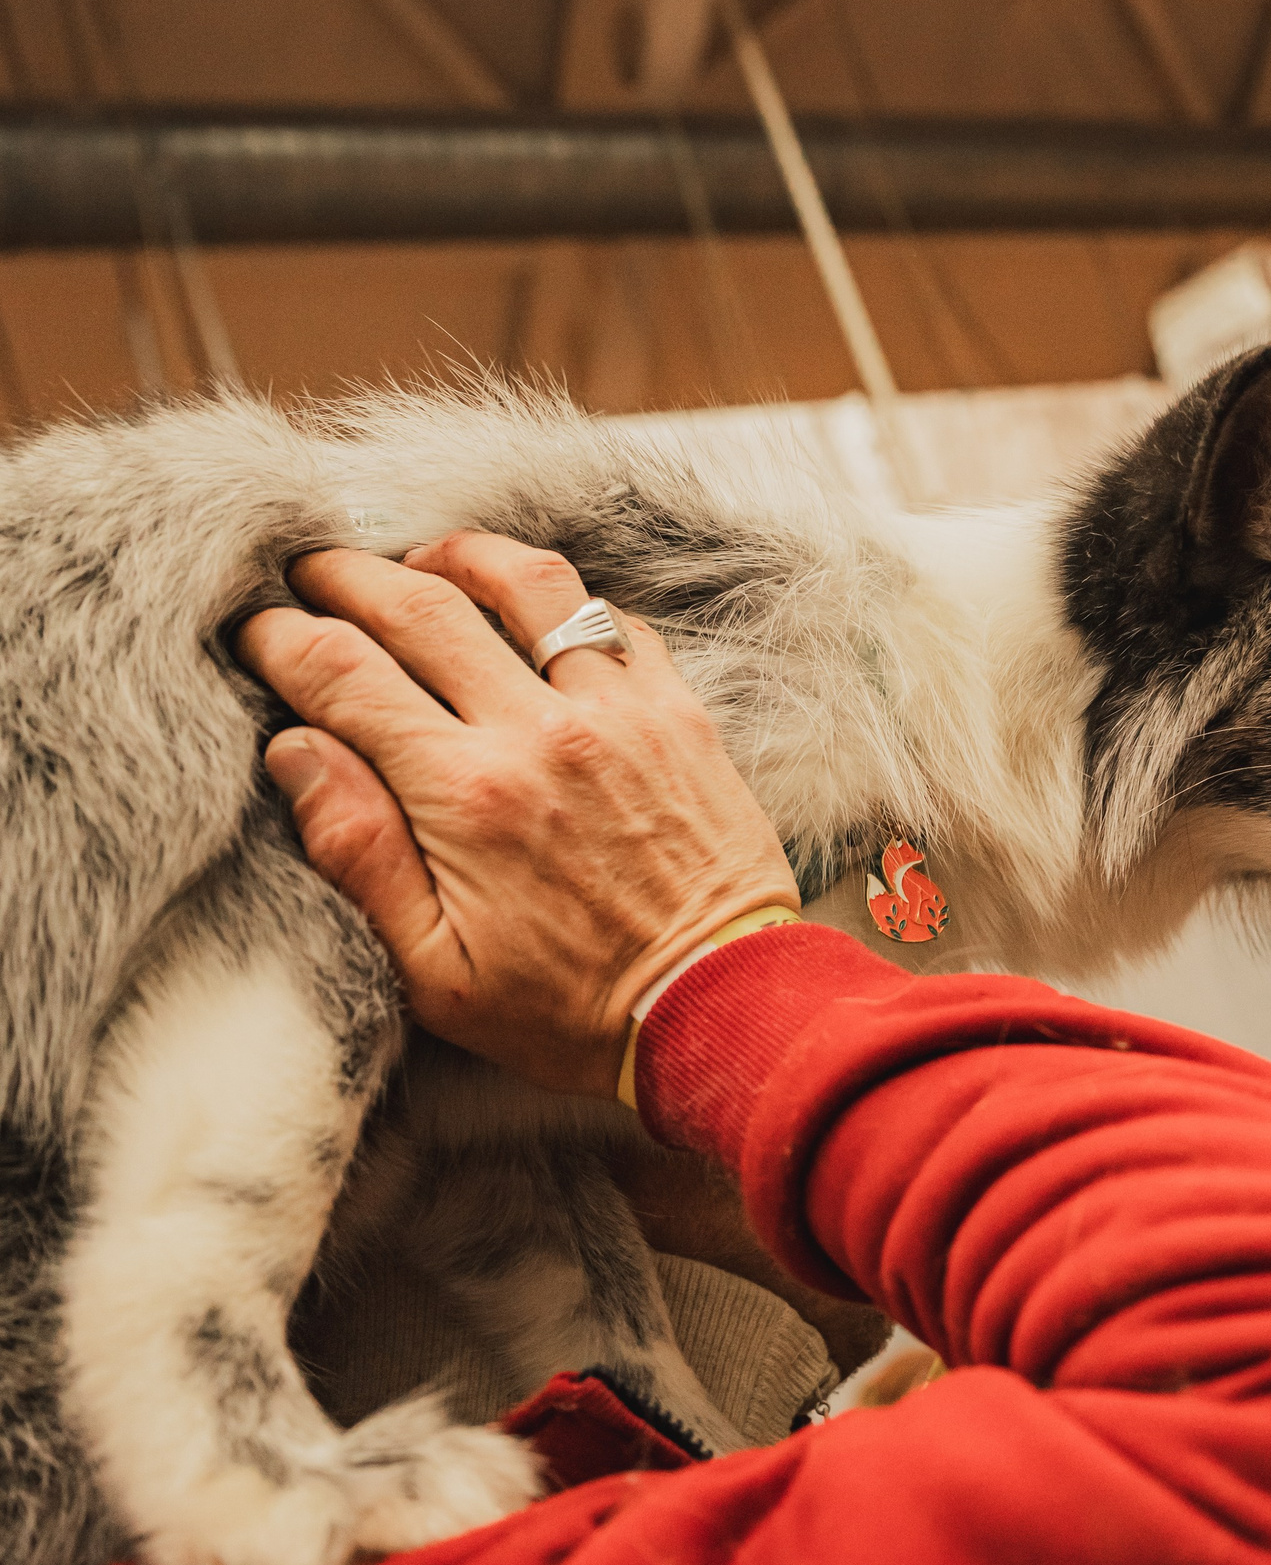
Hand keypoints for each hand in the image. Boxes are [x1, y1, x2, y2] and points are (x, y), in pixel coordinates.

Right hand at [236, 532, 797, 1097]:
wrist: (719, 1004)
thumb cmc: (572, 1008)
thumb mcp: (435, 968)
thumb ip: (358, 852)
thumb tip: (294, 750)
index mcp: (464, 794)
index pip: (343, 674)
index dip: (282, 639)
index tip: (256, 631)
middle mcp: (540, 732)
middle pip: (421, 606)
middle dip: (347, 576)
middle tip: (310, 571)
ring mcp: (619, 711)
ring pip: (530, 584)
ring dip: (460, 556)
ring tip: (419, 562)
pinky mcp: (681, 712)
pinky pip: (616, 619)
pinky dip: (566, 598)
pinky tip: (535, 609)